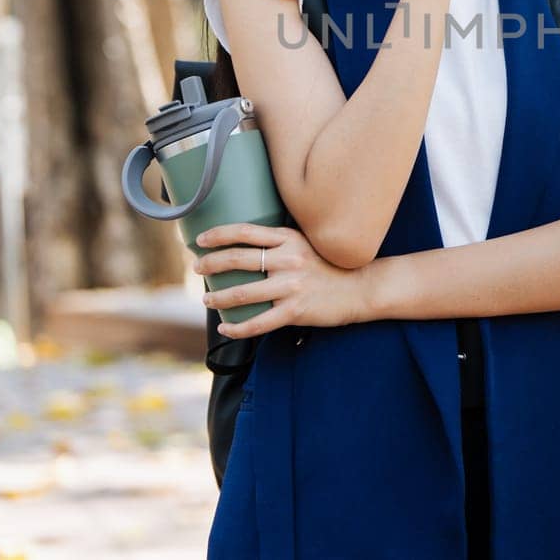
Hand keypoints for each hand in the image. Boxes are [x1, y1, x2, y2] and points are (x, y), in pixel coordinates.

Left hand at [193, 223, 369, 338]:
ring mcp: (291, 286)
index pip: (245, 232)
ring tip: (207, 299)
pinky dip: (237, 328)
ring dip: (218, 297)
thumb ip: (280, 244)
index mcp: (289, 238)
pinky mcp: (295, 310)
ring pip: (242, 293)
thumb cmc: (330, 266)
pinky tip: (226, 328)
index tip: (200, 240)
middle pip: (238, 259)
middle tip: (198, 269)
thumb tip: (245, 248)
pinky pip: (258, 323)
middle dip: (211, 264)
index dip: (218, 234)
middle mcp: (288, 259)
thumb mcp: (306, 244)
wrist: (360, 288)